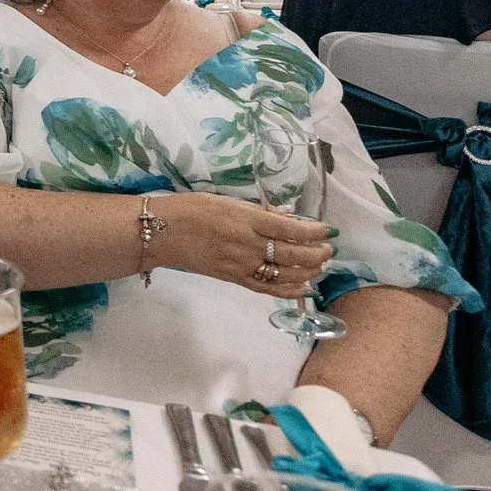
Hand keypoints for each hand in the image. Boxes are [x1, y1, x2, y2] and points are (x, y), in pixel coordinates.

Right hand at [152, 192, 330, 295]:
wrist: (163, 233)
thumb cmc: (192, 209)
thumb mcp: (226, 200)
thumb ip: (257, 210)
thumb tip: (287, 217)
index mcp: (245, 219)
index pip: (289, 228)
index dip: (313, 231)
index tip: (328, 230)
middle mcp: (247, 244)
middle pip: (291, 254)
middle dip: (315, 253)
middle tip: (328, 250)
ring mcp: (240, 264)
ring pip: (283, 274)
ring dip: (308, 272)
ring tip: (321, 266)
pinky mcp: (233, 278)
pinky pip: (266, 287)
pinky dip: (288, 290)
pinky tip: (304, 288)